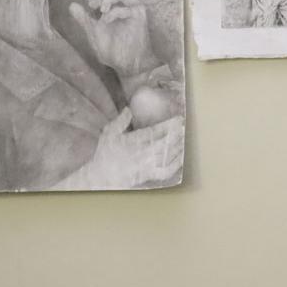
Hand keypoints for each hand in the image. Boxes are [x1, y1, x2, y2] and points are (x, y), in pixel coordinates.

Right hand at [63, 109, 182, 188]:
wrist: (101, 176)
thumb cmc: (105, 155)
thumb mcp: (108, 134)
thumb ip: (120, 122)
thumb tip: (128, 110)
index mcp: (134, 141)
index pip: (156, 131)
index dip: (169, 125)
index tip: (178, 119)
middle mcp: (143, 153)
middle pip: (165, 143)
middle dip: (177, 134)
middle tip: (185, 127)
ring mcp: (147, 165)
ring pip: (167, 156)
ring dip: (178, 147)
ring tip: (184, 140)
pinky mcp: (148, 175)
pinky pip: (166, 171)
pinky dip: (175, 166)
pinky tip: (180, 159)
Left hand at [69, 0, 161, 75]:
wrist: (126, 65)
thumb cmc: (113, 50)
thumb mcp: (93, 32)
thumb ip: (84, 19)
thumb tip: (71, 5)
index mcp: (116, 4)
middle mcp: (126, 3)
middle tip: (90, 2)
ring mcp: (133, 8)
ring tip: (99, 9)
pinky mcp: (139, 16)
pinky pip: (124, 7)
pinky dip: (111, 13)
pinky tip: (105, 21)